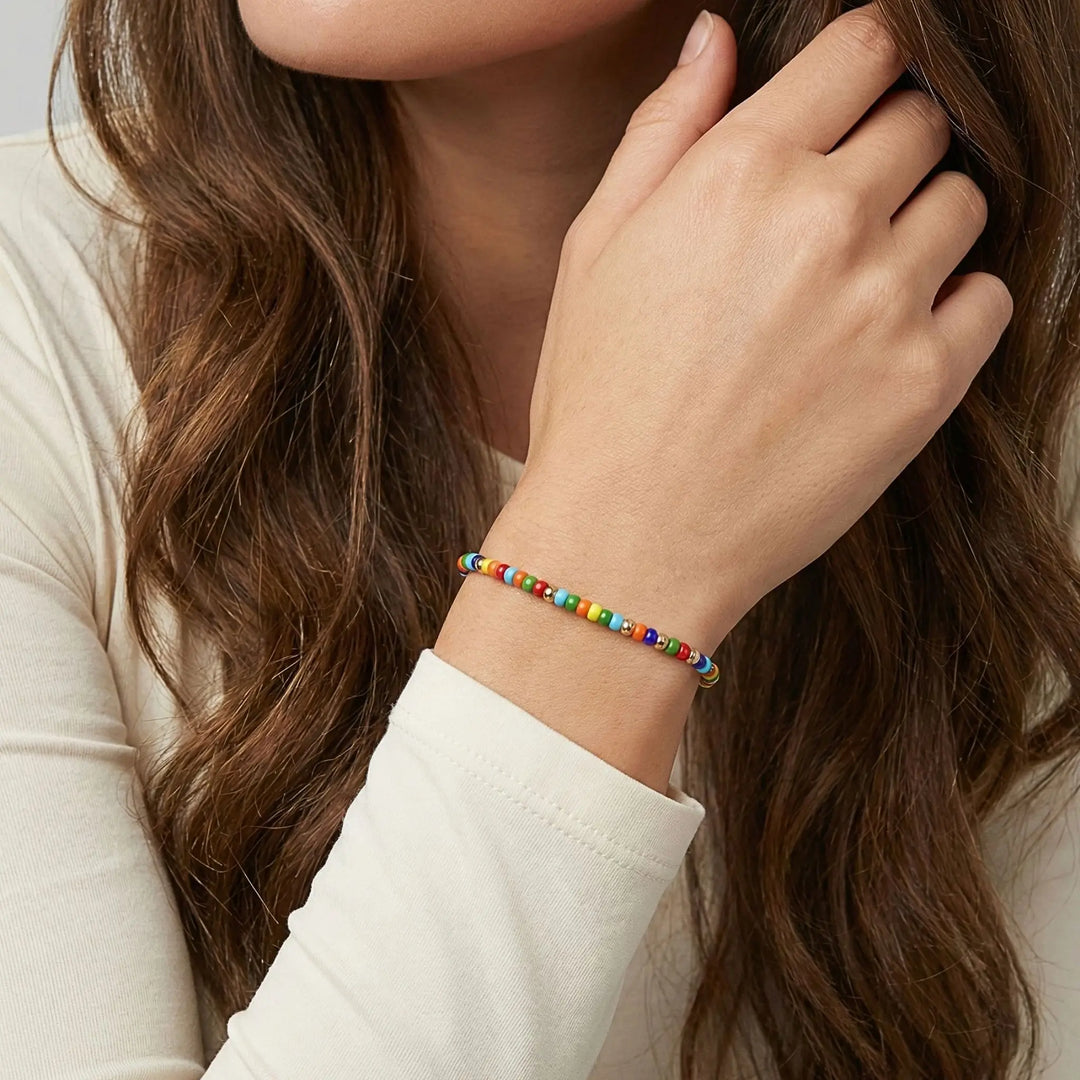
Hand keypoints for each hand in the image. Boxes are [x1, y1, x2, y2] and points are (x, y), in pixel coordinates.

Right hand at [502, 0, 1012, 652]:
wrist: (628, 539)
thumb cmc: (598, 400)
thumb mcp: (596, 250)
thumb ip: (664, 131)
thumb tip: (713, 38)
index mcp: (740, 172)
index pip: (865, 50)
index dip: (863, 66)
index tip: (853, 99)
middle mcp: (826, 220)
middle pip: (922, 123)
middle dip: (887, 150)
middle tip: (836, 216)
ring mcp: (884, 303)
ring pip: (964, 204)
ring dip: (921, 225)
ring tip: (856, 286)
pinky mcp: (924, 384)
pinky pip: (988, 298)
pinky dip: (952, 305)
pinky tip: (885, 341)